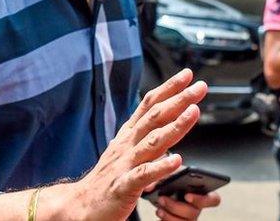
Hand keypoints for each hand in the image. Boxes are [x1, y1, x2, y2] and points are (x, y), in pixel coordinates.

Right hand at [57, 69, 207, 220]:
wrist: (80, 205)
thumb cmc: (107, 179)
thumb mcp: (125, 150)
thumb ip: (144, 134)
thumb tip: (167, 119)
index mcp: (129, 135)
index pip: (149, 105)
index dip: (168, 89)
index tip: (187, 75)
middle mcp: (127, 145)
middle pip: (155, 117)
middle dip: (179, 100)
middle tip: (199, 87)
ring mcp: (125, 164)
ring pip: (153, 142)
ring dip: (175, 126)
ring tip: (193, 112)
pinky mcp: (123, 186)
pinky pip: (143, 175)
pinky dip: (160, 167)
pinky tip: (176, 160)